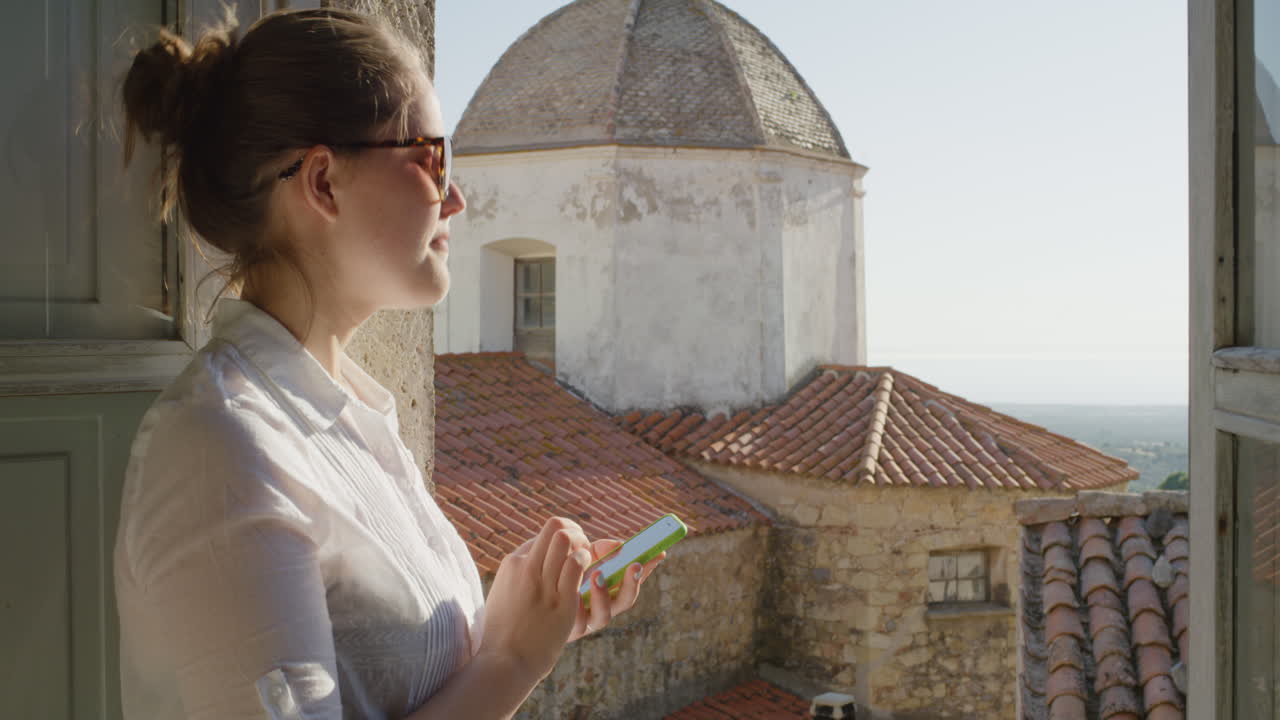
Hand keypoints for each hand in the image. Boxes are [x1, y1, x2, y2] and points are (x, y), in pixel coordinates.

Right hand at [477, 517, 592, 681]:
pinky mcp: (561, 601)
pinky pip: (576, 565)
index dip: (560, 537)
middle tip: (582, 546)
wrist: (505, 661)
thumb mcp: (504, 592)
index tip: (568, 549)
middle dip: (574, 532)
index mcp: (512, 564)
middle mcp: (526, 568)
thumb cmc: (504, 629)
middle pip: (555, 528)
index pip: (542, 534)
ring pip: (565, 541)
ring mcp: (543, 584)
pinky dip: (586, 561)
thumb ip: (519, 574)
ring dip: (582, 544)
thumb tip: (534, 560)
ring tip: (586, 557)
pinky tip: (590, 571)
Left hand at [568, 538, 665, 642]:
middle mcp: (603, 608)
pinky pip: (576, 622)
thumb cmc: (558, 573)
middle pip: (625, 601)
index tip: (659, 552)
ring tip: (598, 575)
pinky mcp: (568, 631)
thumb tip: (620, 545)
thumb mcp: (580, 557)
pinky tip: (573, 592)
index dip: (649, 567)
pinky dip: (577, 607)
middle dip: (632, 584)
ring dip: (603, 595)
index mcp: (610, 590)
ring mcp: (587, 622)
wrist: (529, 599)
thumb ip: (599, 550)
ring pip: (603, 616)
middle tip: (635, 565)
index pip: (635, 579)